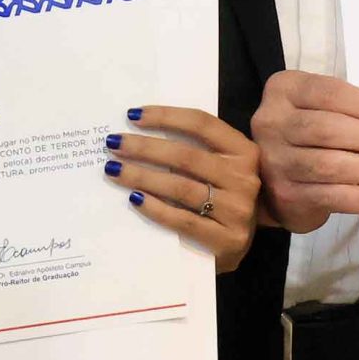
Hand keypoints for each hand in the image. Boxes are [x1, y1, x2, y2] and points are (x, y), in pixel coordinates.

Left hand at [107, 106, 259, 272]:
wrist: (239, 244)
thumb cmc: (223, 197)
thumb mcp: (221, 167)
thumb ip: (196, 148)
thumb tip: (142, 131)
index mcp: (244, 152)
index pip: (202, 125)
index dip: (166, 117)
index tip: (133, 116)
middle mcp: (244, 178)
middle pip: (186, 156)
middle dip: (145, 147)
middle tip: (114, 143)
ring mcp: (237, 211)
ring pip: (181, 188)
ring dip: (142, 176)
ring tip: (114, 170)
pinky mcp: (226, 241)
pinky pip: (182, 220)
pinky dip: (155, 208)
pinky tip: (134, 198)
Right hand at [249, 71, 358, 231]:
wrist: (274, 179)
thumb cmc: (309, 137)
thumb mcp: (320, 109)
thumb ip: (352, 111)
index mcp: (285, 90)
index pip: (331, 93)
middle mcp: (272, 123)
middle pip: (330, 129)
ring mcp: (276, 161)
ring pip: (332, 165)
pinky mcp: (286, 194)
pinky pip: (333, 196)